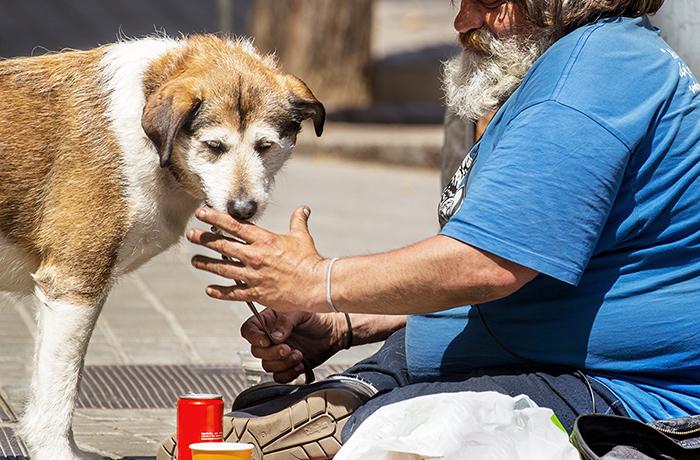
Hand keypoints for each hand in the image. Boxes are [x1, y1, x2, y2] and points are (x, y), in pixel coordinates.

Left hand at [187, 206, 326, 311]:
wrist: (316, 285)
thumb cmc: (310, 260)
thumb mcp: (302, 237)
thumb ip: (298, 221)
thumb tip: (303, 208)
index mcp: (264, 240)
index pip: (234, 225)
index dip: (215, 218)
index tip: (201, 213)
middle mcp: (255, 256)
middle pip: (222, 245)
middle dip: (204, 239)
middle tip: (191, 235)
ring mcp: (254, 275)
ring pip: (223, 268)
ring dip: (206, 263)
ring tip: (194, 260)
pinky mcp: (256, 293)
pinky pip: (233, 292)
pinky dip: (219, 292)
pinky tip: (209, 289)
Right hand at [241, 310, 347, 382]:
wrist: (335, 332)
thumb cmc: (318, 317)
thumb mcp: (301, 312)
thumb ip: (285, 322)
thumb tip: (274, 336)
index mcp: (269, 321)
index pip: (249, 330)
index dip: (253, 337)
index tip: (267, 341)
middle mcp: (270, 338)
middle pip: (257, 351)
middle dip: (272, 353)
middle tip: (288, 349)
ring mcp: (278, 353)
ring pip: (267, 366)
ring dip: (283, 363)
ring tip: (299, 355)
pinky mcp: (287, 366)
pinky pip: (279, 376)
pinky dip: (289, 374)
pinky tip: (301, 365)